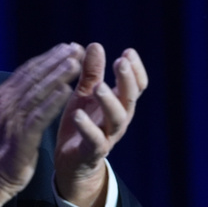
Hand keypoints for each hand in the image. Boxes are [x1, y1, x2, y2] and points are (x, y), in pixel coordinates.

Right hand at [0, 43, 84, 206]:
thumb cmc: (7, 145)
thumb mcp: (12, 115)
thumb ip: (24, 96)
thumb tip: (41, 76)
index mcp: (6, 96)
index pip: (29, 70)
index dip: (50, 56)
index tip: (69, 46)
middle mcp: (8, 104)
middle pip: (34, 76)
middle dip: (56, 60)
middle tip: (76, 48)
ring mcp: (13, 120)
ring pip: (37, 92)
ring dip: (57, 76)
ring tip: (75, 63)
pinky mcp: (21, 137)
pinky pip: (39, 116)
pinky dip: (52, 102)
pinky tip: (67, 92)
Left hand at [54, 43, 147, 206]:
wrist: (71, 161)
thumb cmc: (81, 123)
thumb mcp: (84, 95)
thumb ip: (91, 73)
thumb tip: (95, 45)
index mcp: (119, 104)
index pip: (136, 85)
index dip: (135, 69)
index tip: (128, 52)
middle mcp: (118, 119)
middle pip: (130, 98)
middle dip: (127, 80)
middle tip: (120, 62)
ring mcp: (108, 136)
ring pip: (117, 119)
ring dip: (109, 101)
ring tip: (98, 86)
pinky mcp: (93, 151)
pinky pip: (95, 140)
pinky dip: (87, 127)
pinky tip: (77, 114)